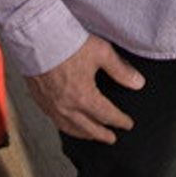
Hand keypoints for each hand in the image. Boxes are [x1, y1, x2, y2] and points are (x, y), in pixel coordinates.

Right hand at [28, 35, 144, 143]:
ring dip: (84, 134)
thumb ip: (120, 70)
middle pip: (89, 128)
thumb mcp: (101, 53)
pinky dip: (66, 127)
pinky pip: (55, 121)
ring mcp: (52, 106)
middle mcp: (67, 107)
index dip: (119, 121)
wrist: (37, 38)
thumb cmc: (67, 43)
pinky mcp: (40, 101)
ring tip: (92, 136)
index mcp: (84, 97)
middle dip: (103, 134)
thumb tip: (138, 83)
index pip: (107, 115)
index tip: (127, 124)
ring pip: (70, 128)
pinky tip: (68, 125)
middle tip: (112, 138)